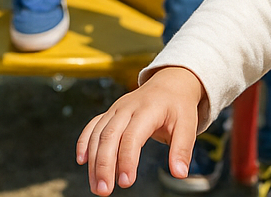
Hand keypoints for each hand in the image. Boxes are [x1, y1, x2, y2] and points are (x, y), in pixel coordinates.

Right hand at [77, 66, 205, 194]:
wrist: (169, 83)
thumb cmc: (178, 106)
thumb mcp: (188, 125)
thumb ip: (182, 149)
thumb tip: (180, 173)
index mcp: (148, 109)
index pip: (132, 135)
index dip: (127, 159)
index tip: (126, 182)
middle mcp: (127, 108)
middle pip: (109, 136)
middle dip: (104, 164)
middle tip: (104, 190)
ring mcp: (116, 109)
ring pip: (98, 134)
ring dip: (94, 160)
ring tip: (96, 186)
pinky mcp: (110, 113)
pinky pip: (93, 126)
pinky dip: (84, 142)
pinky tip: (82, 160)